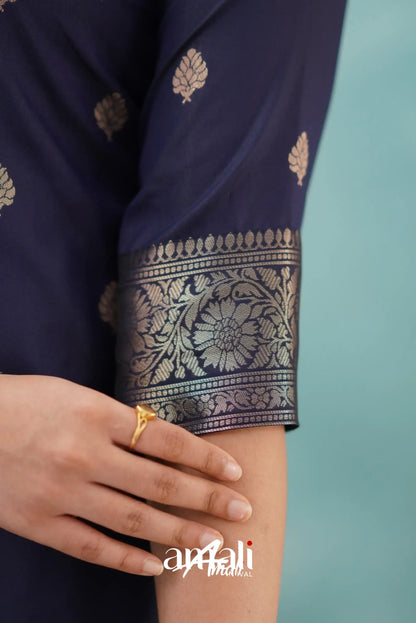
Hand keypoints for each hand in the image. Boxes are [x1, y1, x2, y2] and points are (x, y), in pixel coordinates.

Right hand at [0, 374, 251, 575]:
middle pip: (160, 483)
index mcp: (97, 416)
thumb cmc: (26, 401)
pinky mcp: (39, 523)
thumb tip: (164, 443)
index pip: (167, 441)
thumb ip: (118, 420)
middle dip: (206, 499)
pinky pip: (91, 547)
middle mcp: (85, 456)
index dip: (205, 459)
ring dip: (179, 534)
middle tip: (242, 511)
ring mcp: (62, 494)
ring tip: (213, 543)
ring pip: (134, 520)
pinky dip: (126, 561)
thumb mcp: (76, 395)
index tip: (234, 473)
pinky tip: (156, 567)